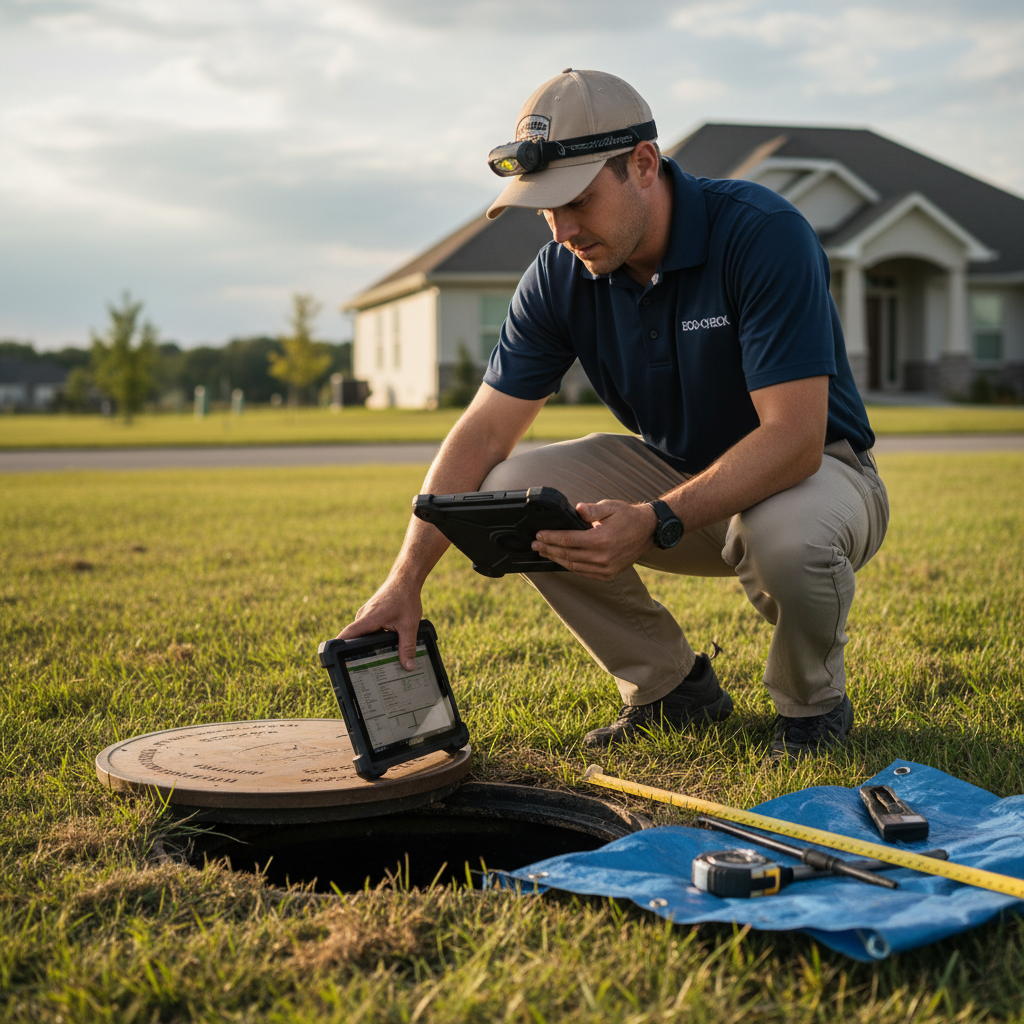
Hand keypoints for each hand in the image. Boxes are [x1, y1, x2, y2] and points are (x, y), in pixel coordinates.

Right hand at [337, 578, 422, 669]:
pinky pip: (366, 630)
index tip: (333, 659)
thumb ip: (407, 646)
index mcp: (368, 619)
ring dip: (366, 645)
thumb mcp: (409, 626)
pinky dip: (371, 637)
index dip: (338, 648)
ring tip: (374, 660)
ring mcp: (365, 615)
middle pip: (353, 639)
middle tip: (363, 670)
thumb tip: (408, 667)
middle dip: (356, 653)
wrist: (405, 579)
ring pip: (361, 635)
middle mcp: (362, 616)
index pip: (347, 635)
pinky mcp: (369, 615)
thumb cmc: (406, 598)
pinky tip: (381, 645)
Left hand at [532, 500, 656, 579]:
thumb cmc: (628, 516)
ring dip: (557, 559)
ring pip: (574, 566)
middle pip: (567, 555)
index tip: (538, 535)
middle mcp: (602, 557)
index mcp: (600, 540)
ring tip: (544, 552)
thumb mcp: (611, 507)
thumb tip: (577, 508)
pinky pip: (584, 573)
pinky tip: (561, 561)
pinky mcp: (608, 574)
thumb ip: (592, 509)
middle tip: (535, 545)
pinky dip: (571, 567)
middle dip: (549, 549)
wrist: (649, 531)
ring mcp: (606, 568)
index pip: (567, 540)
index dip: (551, 538)